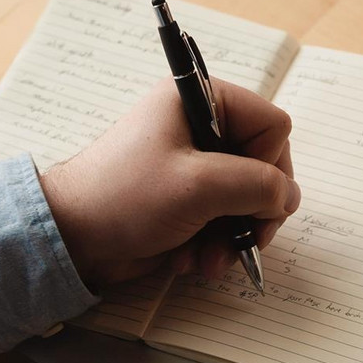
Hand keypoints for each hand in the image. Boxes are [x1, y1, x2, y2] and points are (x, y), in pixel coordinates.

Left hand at [39, 77, 300, 287]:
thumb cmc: (124, 198)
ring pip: (247, 202)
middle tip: (246, 241)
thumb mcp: (201, 187)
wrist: (72, 239)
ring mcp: (193, 168)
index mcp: (199, 102)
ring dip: (233, 238)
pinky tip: (191, 260)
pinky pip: (224, 222)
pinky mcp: (186, 201)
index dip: (270, 165)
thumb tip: (289, 197)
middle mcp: (199, 129)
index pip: (272, 126)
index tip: (249, 196)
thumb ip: (259, 186)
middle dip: (254, 212)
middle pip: (264, 168)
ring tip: (209, 261)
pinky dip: (214, 246)